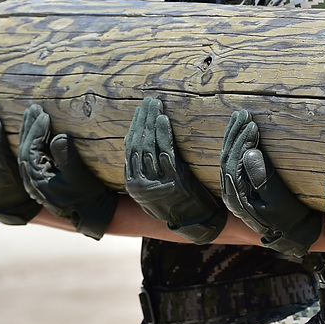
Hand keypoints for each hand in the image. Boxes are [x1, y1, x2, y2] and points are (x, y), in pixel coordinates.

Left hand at [17, 103, 117, 238]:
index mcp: (37, 179)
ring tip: (34, 115)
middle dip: (29, 128)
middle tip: (34, 108)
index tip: (44, 115)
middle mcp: (31, 180)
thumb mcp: (79, 176)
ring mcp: (35, 179)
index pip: (30, 150)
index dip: (36, 131)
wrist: (89, 213)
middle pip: (24, 149)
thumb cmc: (86, 195)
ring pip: (25, 152)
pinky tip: (38, 132)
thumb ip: (67, 157)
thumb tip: (60, 136)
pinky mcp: (41, 177)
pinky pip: (32, 156)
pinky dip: (33, 142)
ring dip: (29, 133)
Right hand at [124, 97, 224, 243]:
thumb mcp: (156, 188)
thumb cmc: (178, 202)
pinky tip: (163, 120)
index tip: (139, 110)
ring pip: (148, 147)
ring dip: (151, 122)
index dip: (134, 128)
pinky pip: (166, 153)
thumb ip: (147, 171)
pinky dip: (163, 135)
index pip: (129, 149)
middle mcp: (140, 184)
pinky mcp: (173, 181)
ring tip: (155, 104)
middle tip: (148, 101)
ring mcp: (156, 183)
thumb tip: (142, 147)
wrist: (195, 222)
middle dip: (141, 120)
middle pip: (137, 144)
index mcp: (132, 184)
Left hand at [219, 110, 320, 257]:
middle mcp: (231, 193)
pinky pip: (233, 161)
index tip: (253, 125)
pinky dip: (237, 145)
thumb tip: (249, 153)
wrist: (291, 234)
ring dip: (234, 137)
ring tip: (240, 117)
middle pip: (226, 158)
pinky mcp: (241, 186)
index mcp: (237, 196)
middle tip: (244, 114)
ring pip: (227, 158)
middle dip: (235, 134)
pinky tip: (242, 133)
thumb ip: (263, 177)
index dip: (241, 142)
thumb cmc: (288, 217)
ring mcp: (234, 189)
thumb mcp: (278, 199)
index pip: (232, 163)